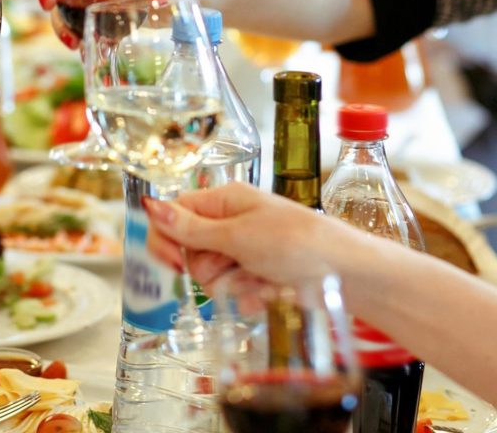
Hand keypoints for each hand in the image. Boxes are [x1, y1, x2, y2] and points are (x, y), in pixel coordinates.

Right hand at [143, 182, 370, 290]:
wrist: (346, 274)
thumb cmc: (297, 242)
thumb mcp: (238, 235)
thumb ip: (191, 228)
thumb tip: (150, 205)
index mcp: (224, 201)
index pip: (172, 214)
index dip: (166, 240)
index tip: (174, 264)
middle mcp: (230, 224)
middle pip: (188, 252)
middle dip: (208, 269)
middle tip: (236, 264)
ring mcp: (243, 252)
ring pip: (209, 278)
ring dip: (232, 284)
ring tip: (261, 278)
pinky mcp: (256, 277)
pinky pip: (231, 293)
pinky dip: (247, 297)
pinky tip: (268, 292)